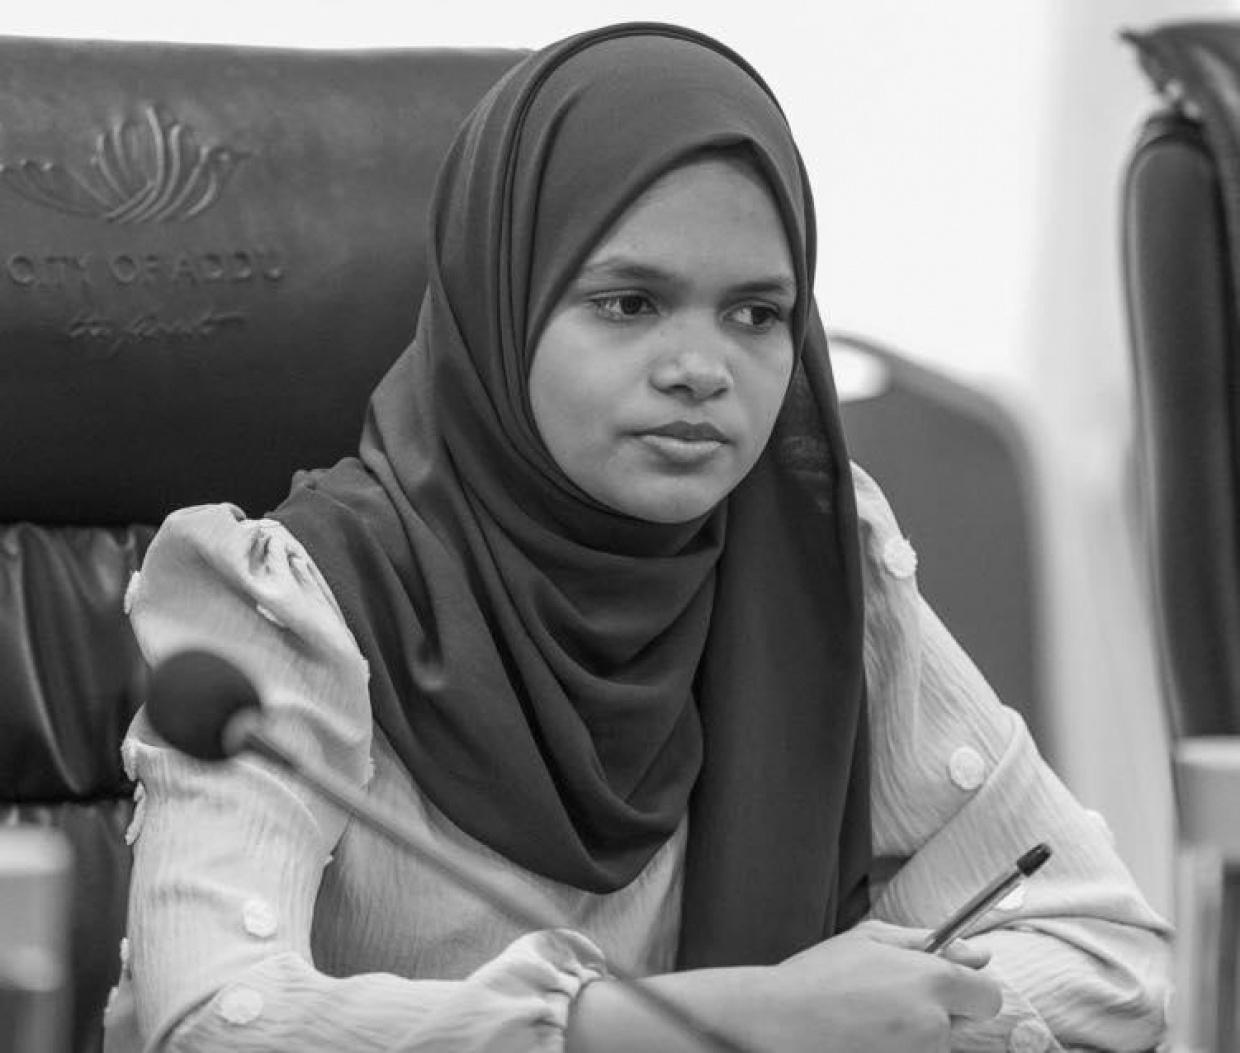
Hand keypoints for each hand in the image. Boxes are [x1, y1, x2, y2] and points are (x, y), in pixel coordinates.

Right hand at [732, 919, 1002, 1052]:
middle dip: (937, 1014)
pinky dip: (894, 1050)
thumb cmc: (819, 976)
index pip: (989, 996)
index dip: (969, 990)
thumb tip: (978, 953)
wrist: (776, 1021)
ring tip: (866, 1021)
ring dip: (913, 1036)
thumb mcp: (869, 939)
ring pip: (934, 1046)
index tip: (946, 989)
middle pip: (961, 1025)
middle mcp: (934, 1025)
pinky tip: (862, 1038)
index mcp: (932, 981)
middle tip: (888, 1003)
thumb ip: (928, 942)